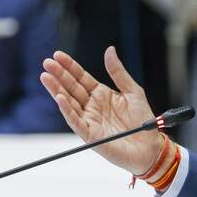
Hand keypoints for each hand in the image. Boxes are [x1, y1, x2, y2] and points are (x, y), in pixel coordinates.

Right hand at [40, 47, 163, 174]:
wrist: (150, 146)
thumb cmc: (143, 121)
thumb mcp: (133, 91)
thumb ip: (118, 72)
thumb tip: (109, 50)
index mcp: (101, 94)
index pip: (81, 77)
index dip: (69, 66)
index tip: (58, 55)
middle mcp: (92, 106)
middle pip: (71, 88)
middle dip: (59, 75)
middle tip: (47, 63)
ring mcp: (89, 120)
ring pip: (69, 102)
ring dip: (57, 90)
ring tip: (46, 77)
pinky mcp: (90, 134)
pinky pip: (75, 121)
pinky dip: (67, 110)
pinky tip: (60, 98)